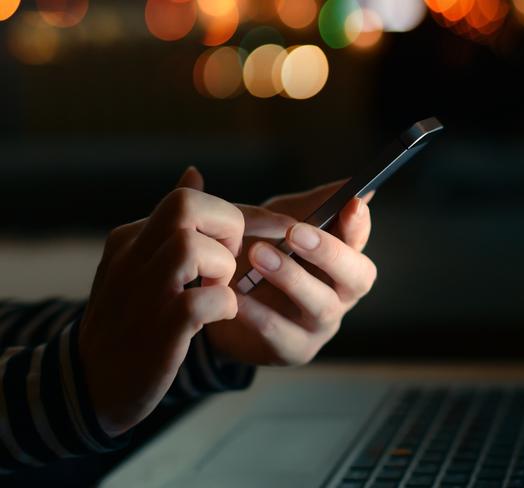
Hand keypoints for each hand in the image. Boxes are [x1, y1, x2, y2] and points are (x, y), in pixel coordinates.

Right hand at [78, 167, 290, 436]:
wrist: (93, 384)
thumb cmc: (130, 320)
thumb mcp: (141, 263)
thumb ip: (170, 223)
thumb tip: (194, 173)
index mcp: (130, 237)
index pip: (188, 198)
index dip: (236, 213)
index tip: (262, 233)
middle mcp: (131, 256)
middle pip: (187, 207)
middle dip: (226, 228)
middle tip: (230, 261)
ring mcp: (143, 291)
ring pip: (193, 246)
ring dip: (223, 268)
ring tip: (218, 288)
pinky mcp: (161, 328)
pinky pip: (208, 298)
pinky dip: (225, 304)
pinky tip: (218, 315)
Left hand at [205, 181, 376, 365]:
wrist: (221, 302)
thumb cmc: (261, 256)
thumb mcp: (282, 224)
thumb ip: (310, 205)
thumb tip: (352, 184)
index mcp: (341, 259)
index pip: (361, 242)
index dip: (360, 225)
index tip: (352, 203)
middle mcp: (340, 293)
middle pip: (357, 277)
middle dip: (330, 253)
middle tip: (296, 232)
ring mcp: (320, 324)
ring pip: (322, 305)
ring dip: (292, 278)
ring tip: (257, 255)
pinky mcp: (292, 349)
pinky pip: (280, 333)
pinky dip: (258, 312)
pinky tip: (236, 294)